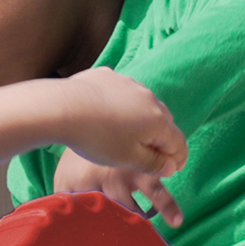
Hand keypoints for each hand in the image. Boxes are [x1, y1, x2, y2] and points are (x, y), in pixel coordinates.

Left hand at [49, 72, 186, 227]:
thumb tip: (170, 167)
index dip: (178, 158)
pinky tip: (108, 112)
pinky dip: (121, 104)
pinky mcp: (109, 77)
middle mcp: (149, 98)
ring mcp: (130, 84)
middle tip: (157, 153)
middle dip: (162, 138)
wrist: (66, 107)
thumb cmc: (98, 139)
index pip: (177, 142)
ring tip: (133, 133)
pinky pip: (121, 92)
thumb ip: (151, 163)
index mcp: (158, 121)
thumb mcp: (127, 159)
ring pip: (143, 104)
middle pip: (163, 121)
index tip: (176, 168)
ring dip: (142, 119)